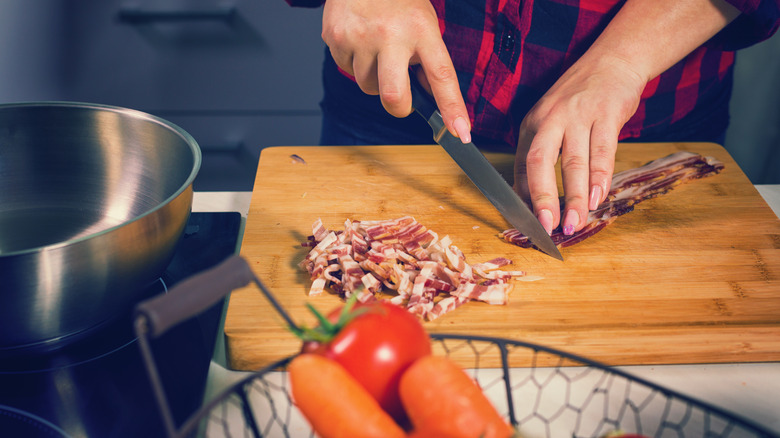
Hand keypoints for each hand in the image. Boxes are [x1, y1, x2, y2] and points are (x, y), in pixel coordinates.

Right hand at [321, 0, 470, 140]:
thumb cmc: (396, 0)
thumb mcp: (422, 22)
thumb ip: (426, 59)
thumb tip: (428, 98)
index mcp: (421, 29)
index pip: (441, 76)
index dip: (453, 108)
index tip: (462, 133)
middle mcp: (390, 35)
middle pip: (394, 97)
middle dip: (399, 107)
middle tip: (403, 99)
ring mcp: (359, 37)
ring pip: (367, 87)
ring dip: (374, 79)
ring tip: (377, 48)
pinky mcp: (336, 38)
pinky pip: (346, 70)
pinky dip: (354, 63)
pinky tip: (359, 40)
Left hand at [513, 55, 644, 234]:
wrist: (613, 61)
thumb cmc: (580, 98)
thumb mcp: (552, 120)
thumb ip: (543, 154)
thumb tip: (529, 197)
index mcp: (532, 124)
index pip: (521, 165)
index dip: (524, 197)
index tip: (528, 224)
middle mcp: (550, 118)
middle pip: (539, 162)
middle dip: (542, 198)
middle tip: (547, 227)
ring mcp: (578, 115)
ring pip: (573, 162)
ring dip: (574, 197)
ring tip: (575, 223)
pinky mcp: (606, 113)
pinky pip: (602, 151)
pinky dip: (600, 178)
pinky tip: (597, 199)